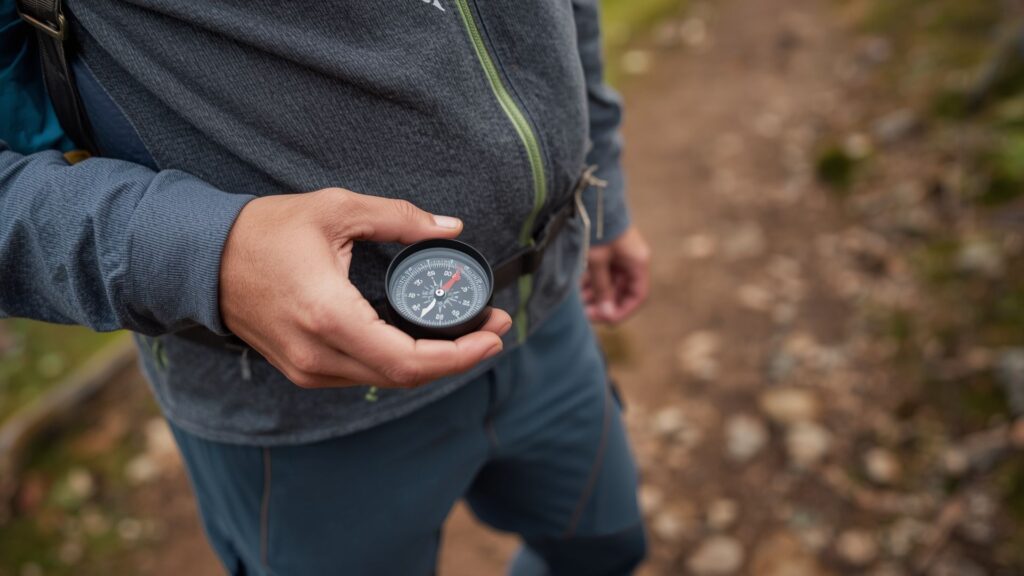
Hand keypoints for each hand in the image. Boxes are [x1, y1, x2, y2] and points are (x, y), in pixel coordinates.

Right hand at [219, 188, 511, 388]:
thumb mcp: (336, 210)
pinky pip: (366, 375)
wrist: (201, 260)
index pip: (409, 359)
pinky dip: (403, 362)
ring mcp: (309, 370)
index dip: (460, 356)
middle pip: (406, 376)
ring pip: (388, 380)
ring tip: (470, 333)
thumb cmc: (265, 231)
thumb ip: (399, 218)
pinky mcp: (305, 371)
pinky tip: (427, 340)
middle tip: (494, 329)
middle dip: (458, 358)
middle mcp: (319, 356)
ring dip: (433, 362)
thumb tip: (450, 228)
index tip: (494, 335)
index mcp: (329, 316)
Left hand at [581, 226, 650, 323]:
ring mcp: (620, 255)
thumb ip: (602, 289)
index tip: (605, 321)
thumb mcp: (597, 262)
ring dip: (595, 294)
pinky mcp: (608, 251)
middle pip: (622, 291)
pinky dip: (591, 282)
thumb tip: (607, 314)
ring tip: (578, 302)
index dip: (623, 311)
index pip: (637, 296)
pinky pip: (602, 273)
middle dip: (604, 303)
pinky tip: (576, 289)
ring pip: (610, 283)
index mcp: (638, 262)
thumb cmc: (598, 229)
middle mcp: (632, 260)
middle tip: (585, 313)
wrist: (591, 199)